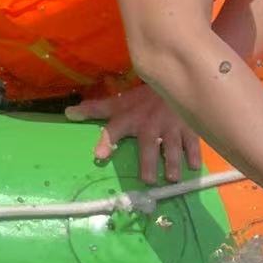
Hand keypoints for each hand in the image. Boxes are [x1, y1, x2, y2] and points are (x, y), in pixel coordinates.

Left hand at [64, 84, 201, 182]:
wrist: (171, 82)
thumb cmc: (142, 99)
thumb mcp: (118, 102)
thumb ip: (94, 110)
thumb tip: (68, 113)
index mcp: (129, 120)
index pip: (113, 130)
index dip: (106, 141)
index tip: (99, 155)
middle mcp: (148, 126)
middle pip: (147, 146)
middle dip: (148, 162)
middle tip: (148, 179)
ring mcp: (170, 128)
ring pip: (172, 147)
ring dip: (172, 162)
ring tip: (172, 178)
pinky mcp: (189, 129)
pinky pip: (193, 143)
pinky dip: (194, 154)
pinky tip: (194, 166)